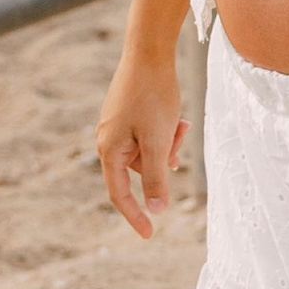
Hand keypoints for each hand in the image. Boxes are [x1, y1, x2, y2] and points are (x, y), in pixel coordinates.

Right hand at [97, 50, 184, 238]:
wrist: (149, 52)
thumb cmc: (153, 96)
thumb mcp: (158, 141)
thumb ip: (156, 178)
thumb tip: (156, 210)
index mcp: (109, 151)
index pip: (120, 195)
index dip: (135, 216)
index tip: (149, 235)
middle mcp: (108, 141)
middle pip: (140, 171)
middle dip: (164, 160)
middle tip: (179, 135)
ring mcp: (117, 128)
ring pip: (149, 153)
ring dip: (168, 144)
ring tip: (180, 122)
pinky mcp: (128, 116)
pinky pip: (149, 137)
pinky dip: (166, 133)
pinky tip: (178, 118)